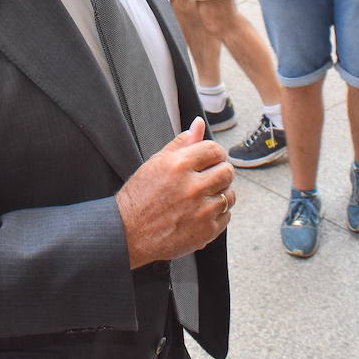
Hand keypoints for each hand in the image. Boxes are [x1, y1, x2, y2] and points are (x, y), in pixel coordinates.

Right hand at [116, 118, 233, 267]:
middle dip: (220, 172)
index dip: (214, 154)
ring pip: (230, 194)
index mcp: (179, 166)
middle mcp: (192, 187)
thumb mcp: (156, 163)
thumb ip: (181, 143)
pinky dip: (217, 214)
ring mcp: (201, 211)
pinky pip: (226, 216)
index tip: (210, 160)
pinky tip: (200, 213)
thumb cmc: (140, 197)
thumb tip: (198, 125)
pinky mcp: (206, 231)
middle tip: (207, 178)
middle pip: (227, 171)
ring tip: (203, 197)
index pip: (214, 150)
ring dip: (220, 193)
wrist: (128, 234)